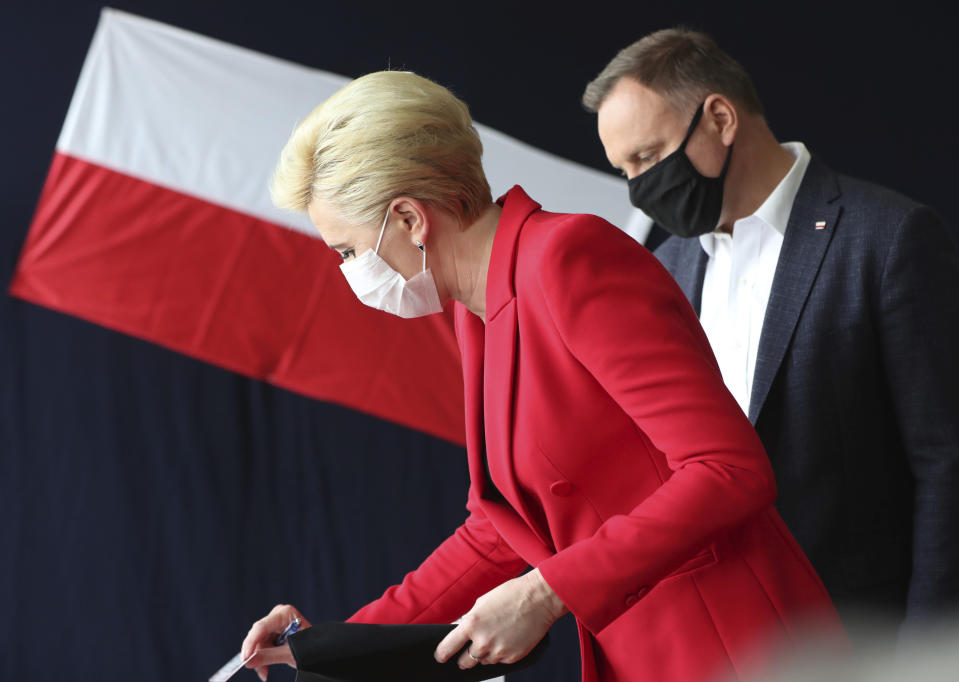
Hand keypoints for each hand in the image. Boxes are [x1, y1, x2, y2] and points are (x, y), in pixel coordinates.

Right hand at [241, 603, 311, 680]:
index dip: (251, 643)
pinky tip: (265, 669)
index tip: (245, 658)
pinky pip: (262, 645)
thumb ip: (268, 657)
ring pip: (257, 643)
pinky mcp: (273, 632)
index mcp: (285, 613)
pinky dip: (262, 657)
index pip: (261, 627)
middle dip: (255, 654)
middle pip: (257, 635)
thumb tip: (248, 662)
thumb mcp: (290, 654)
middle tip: (257, 669)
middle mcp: (278, 615)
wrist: (321, 650)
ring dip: (259, 659)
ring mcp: (275, 623)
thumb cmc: (312, 647)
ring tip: (264, 673)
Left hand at [434, 568, 566, 668]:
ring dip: (485, 653)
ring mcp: (499, 651)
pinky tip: (508, 638)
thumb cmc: (512, 595)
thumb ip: (469, 619)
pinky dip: (501, 653)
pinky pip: (500, 661)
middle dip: (464, 658)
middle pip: (465, 661)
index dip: (441, 654)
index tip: (440, 657)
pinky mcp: (513, 657)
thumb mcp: (482, 602)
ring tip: (496, 636)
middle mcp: (483, 641)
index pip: (448, 648)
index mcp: (472, 624)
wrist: (539, 599)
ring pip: (484, 661)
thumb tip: (459, 632)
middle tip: (467, 652)